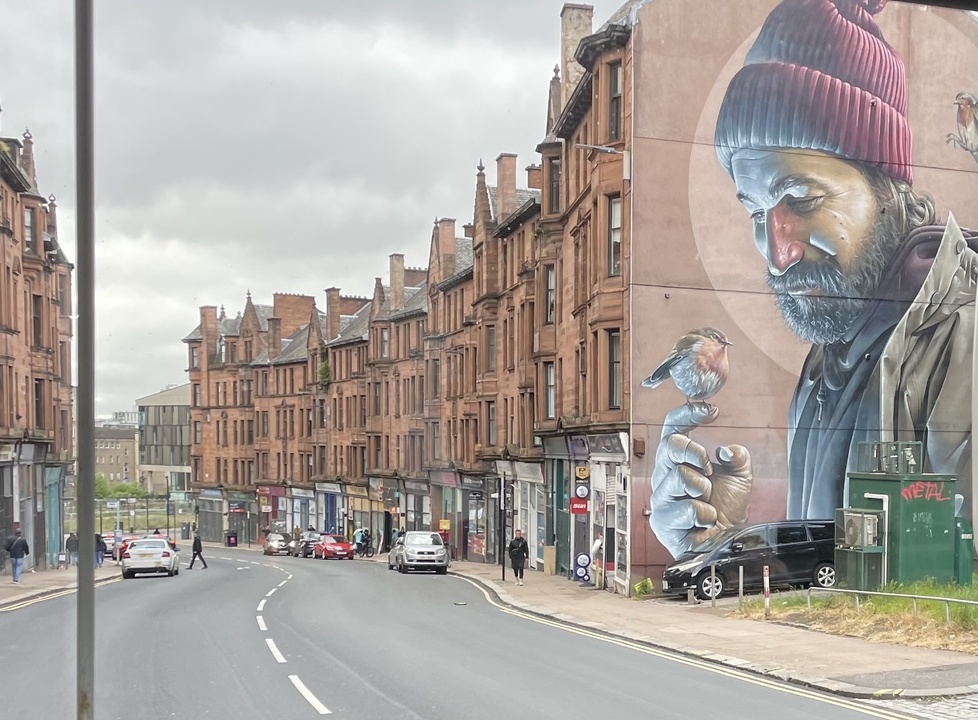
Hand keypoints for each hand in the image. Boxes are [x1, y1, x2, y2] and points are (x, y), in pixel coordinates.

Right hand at [649, 402, 752, 558]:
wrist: (728, 543)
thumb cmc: (727, 510)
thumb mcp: (740, 477)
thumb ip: (738, 458)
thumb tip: (726, 450)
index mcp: (678, 461)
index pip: (673, 429)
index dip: (687, 414)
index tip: (710, 411)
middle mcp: (664, 476)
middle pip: (670, 446)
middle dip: (695, 453)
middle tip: (708, 467)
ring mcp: (661, 499)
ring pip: (678, 476)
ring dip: (702, 488)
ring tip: (708, 500)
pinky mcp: (663, 522)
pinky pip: (687, 508)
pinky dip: (705, 515)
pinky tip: (706, 521)